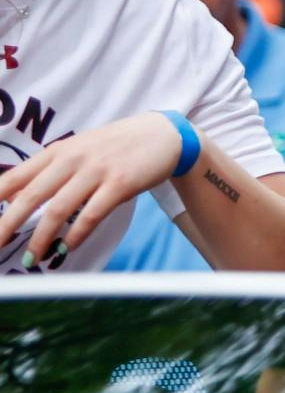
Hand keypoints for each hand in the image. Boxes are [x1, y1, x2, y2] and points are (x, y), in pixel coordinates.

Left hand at [0, 113, 183, 266]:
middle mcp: (73, 159)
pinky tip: (67, 248)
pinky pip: (91, 214)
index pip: (14, 177)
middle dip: (7, 225)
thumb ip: (48, 172)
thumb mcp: (77, 151)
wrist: (161, 134)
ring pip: (59, 210)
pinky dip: (76, 235)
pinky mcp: (120, 183)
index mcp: (57, 151)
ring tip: (32, 258)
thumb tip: (12, 198)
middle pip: (31, 197)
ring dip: (42, 239)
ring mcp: (97, 170)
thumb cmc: (115, 146)